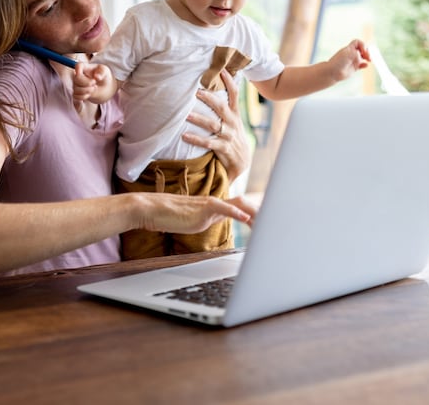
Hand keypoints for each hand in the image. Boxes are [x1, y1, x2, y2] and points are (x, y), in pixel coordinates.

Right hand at [72, 62, 109, 104]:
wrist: (104, 86)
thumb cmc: (103, 76)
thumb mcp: (105, 71)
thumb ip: (102, 72)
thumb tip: (96, 77)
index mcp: (84, 67)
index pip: (78, 65)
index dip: (79, 69)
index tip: (86, 74)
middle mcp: (78, 75)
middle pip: (76, 79)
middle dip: (87, 83)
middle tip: (95, 83)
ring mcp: (76, 84)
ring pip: (76, 89)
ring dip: (86, 91)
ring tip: (94, 88)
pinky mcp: (76, 92)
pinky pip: (76, 96)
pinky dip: (83, 97)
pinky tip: (89, 94)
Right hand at [132, 193, 257, 233]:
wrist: (152, 210)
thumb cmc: (168, 217)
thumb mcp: (191, 221)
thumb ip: (204, 221)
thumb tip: (211, 224)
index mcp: (214, 207)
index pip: (239, 208)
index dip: (254, 214)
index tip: (266, 222)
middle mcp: (215, 204)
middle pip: (244, 204)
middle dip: (260, 214)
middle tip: (276, 222)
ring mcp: (210, 205)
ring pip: (238, 204)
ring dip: (255, 213)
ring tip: (268, 221)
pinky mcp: (202, 208)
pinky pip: (223, 208)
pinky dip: (236, 212)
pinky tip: (246, 218)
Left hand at [183, 69, 251, 180]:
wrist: (242, 160)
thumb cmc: (232, 136)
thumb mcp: (233, 120)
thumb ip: (225, 107)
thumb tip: (213, 88)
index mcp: (235, 114)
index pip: (235, 94)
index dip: (229, 82)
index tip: (222, 70)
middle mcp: (232, 123)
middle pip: (221, 107)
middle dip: (209, 98)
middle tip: (196, 91)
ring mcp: (228, 135)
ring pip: (213, 125)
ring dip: (198, 119)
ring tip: (186, 114)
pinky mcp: (223, 148)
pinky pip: (208, 143)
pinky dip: (196, 139)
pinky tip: (184, 135)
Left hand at [328, 39, 371, 81]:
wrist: (332, 72)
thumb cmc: (338, 62)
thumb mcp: (347, 54)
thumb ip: (356, 53)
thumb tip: (362, 55)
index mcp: (349, 49)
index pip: (358, 42)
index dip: (363, 45)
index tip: (364, 50)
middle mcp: (352, 54)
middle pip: (363, 49)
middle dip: (367, 51)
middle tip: (368, 56)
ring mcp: (353, 61)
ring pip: (363, 57)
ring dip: (368, 57)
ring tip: (369, 60)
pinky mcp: (354, 68)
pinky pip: (362, 65)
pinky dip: (365, 65)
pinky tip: (366, 65)